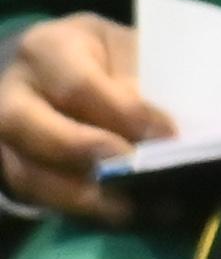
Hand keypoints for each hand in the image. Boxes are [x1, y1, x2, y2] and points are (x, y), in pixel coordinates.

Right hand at [0, 13, 172, 224]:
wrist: (46, 63)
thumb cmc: (94, 52)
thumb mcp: (119, 45)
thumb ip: (137, 78)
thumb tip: (159, 129)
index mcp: (46, 50)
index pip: (80, 87)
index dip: (124, 114)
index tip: (166, 135)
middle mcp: (11, 94)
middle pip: (41, 134)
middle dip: (91, 157)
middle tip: (137, 173)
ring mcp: (0, 136)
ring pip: (29, 174)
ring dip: (81, 197)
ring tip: (129, 207)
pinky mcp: (5, 166)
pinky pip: (32, 194)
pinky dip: (72, 207)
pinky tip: (111, 212)